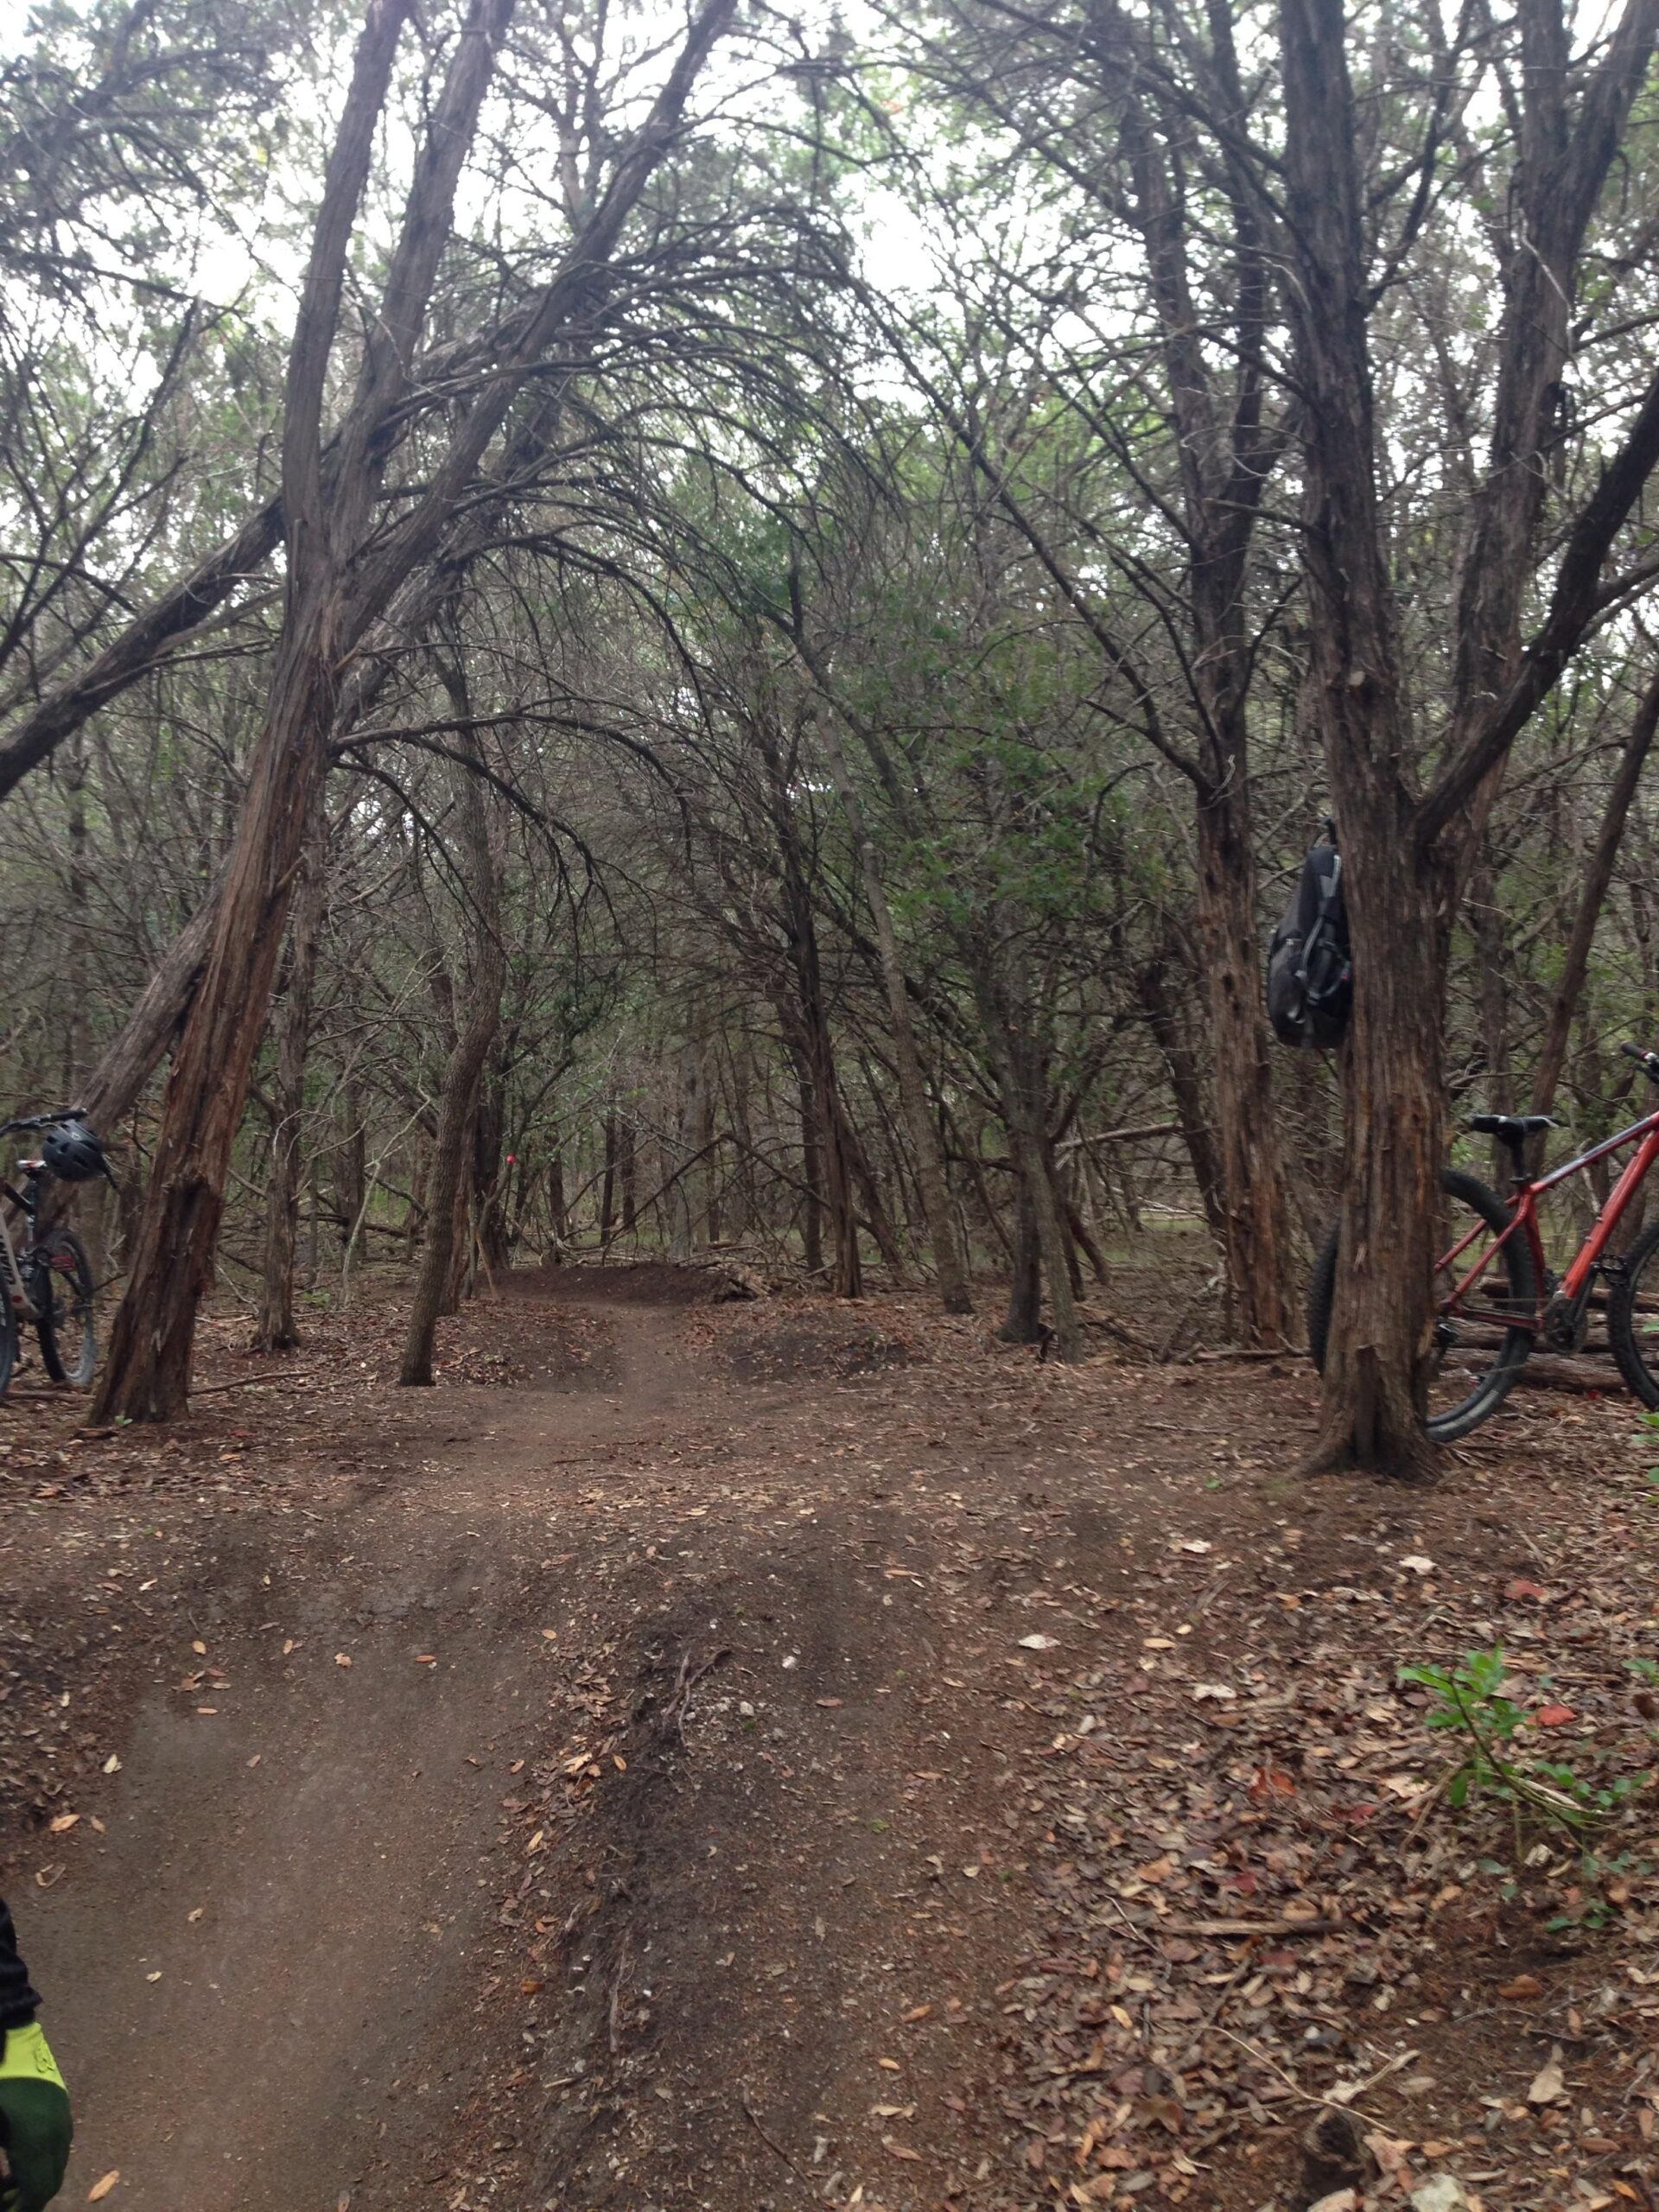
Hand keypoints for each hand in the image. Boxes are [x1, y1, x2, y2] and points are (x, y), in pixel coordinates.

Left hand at [0, 2023, 70, 2211]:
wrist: (9, 2034)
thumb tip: (3, 2184)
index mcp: (37, 2136)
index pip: (39, 2190)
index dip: (22, 2209)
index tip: (5, 2211)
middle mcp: (58, 2129)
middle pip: (52, 2182)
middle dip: (29, 2200)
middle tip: (5, 2202)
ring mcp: (63, 2115)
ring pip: (57, 2164)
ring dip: (35, 2182)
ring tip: (7, 2184)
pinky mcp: (61, 2105)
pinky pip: (57, 2146)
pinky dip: (40, 2163)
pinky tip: (17, 2160)